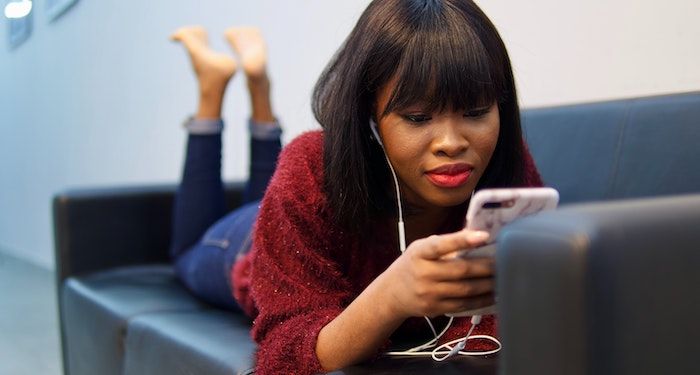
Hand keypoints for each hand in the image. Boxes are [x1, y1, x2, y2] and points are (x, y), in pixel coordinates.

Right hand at [380, 228, 495, 317]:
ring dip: (488, 285)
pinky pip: (463, 305)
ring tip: (502, 278)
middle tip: (503, 262)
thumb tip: (476, 233)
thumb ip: (445, 242)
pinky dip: (481, 300)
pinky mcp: (435, 308)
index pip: (441, 245)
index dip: (462, 240)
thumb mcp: (422, 248)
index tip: (483, 235)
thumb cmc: (413, 265)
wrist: (392, 293)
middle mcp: (423, 273)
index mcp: (419, 253)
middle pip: (461, 271)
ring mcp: (428, 293)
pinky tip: (493, 294)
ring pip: (466, 290)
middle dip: (486, 267)